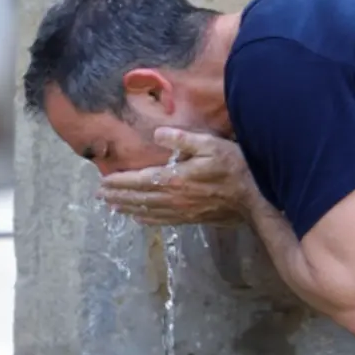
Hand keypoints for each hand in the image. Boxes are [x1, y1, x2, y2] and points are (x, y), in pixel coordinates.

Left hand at [97, 128, 257, 225]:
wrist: (254, 198)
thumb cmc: (234, 167)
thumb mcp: (210, 145)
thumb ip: (182, 139)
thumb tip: (156, 134)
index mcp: (175, 178)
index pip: (139, 180)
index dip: (119, 181)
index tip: (102, 182)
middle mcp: (174, 198)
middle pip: (139, 198)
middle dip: (117, 196)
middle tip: (99, 196)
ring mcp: (182, 211)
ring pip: (148, 211)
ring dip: (128, 208)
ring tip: (112, 207)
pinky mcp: (191, 218)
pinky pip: (162, 220)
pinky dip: (147, 220)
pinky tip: (138, 219)